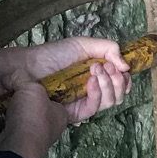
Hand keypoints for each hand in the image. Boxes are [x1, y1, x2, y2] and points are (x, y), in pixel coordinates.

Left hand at [0, 37, 132, 127]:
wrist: (29, 68)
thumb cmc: (52, 56)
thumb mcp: (82, 45)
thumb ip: (107, 49)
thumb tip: (127, 66)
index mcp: (97, 76)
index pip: (121, 83)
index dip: (126, 78)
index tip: (122, 68)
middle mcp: (93, 91)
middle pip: (119, 94)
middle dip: (119, 80)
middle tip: (106, 67)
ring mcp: (84, 102)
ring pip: (110, 102)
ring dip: (109, 84)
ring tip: (95, 70)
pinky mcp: (75, 113)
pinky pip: (95, 108)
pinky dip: (97, 93)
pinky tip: (90, 80)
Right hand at [0, 81, 70, 157]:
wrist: (15, 147)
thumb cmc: (32, 117)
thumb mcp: (31, 88)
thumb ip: (20, 77)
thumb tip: (7, 78)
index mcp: (60, 113)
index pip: (52, 94)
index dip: (37, 85)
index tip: (24, 79)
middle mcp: (46, 123)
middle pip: (29, 99)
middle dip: (14, 90)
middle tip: (5, 85)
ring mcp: (28, 132)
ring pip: (14, 108)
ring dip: (1, 99)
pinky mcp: (12, 137)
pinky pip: (3, 118)